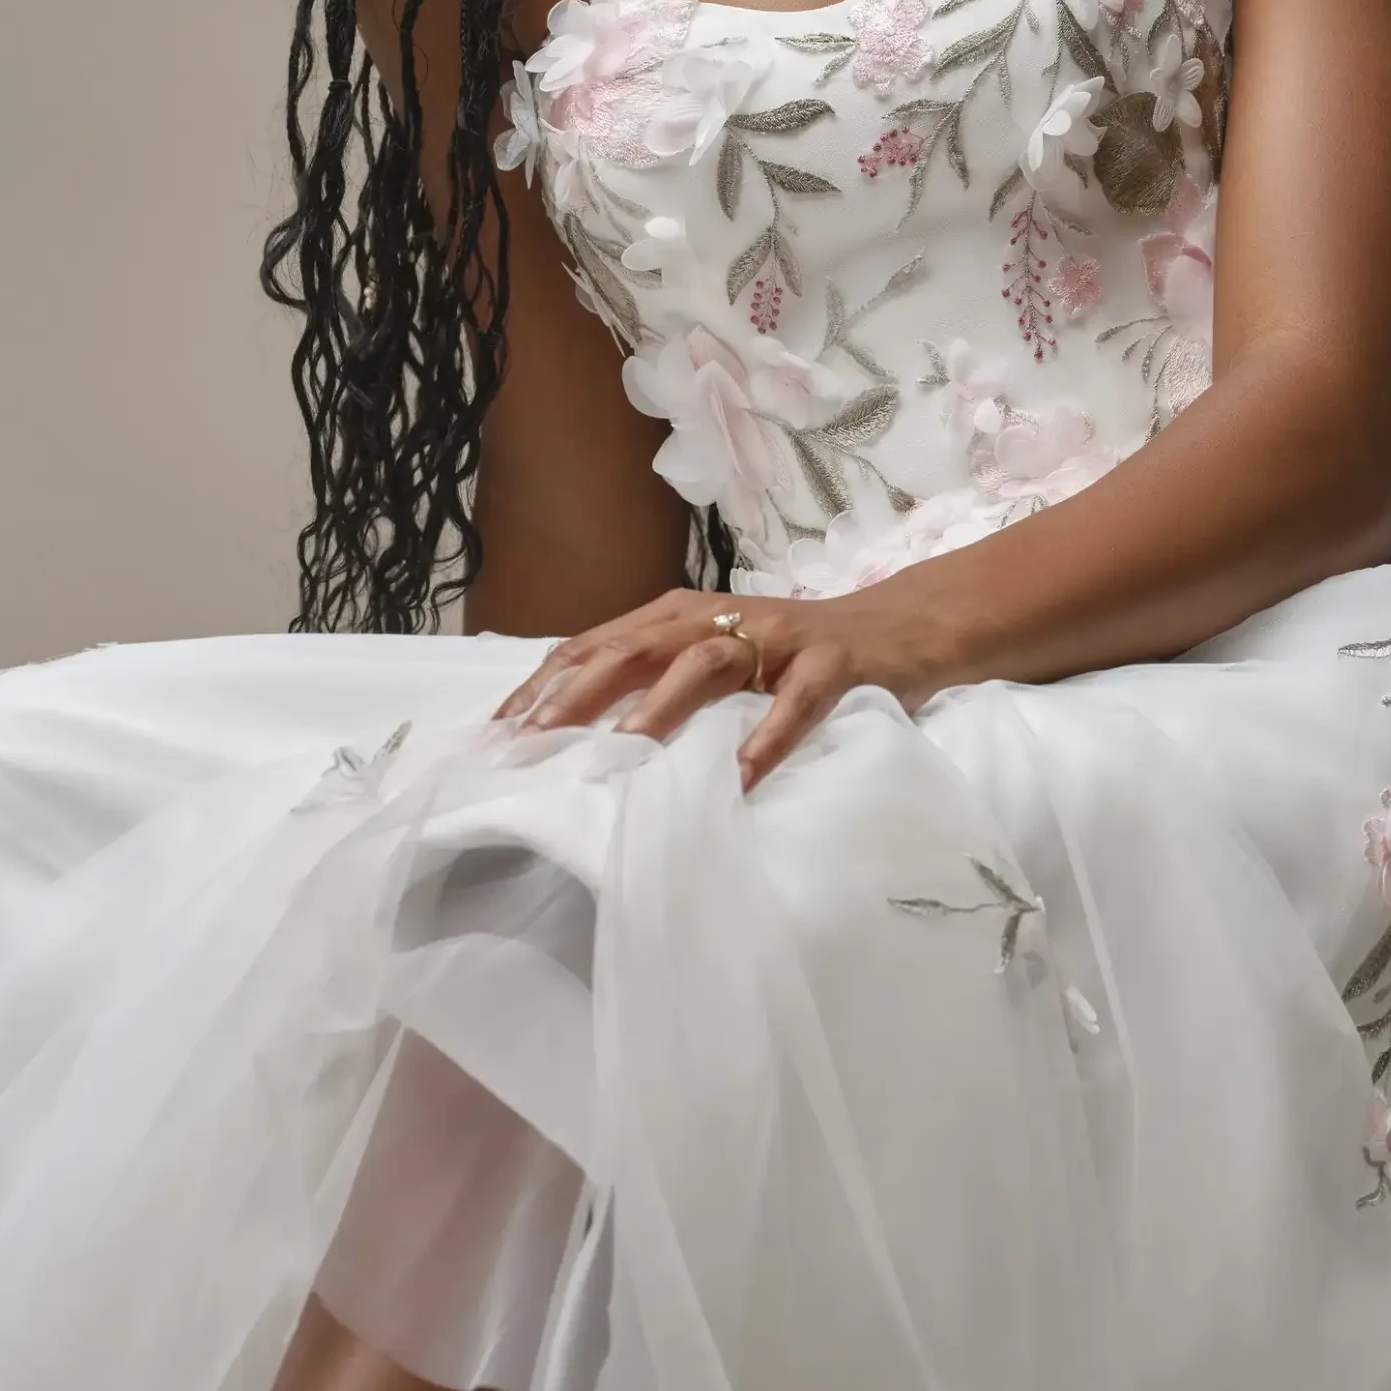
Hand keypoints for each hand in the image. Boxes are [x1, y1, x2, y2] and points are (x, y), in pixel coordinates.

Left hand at [491, 585, 959, 789]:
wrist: (896, 627)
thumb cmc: (789, 656)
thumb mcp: (712, 659)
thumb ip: (652, 682)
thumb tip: (568, 733)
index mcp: (679, 617)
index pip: (596, 646)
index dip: (543, 685)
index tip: (494, 733)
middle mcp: (719, 618)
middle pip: (636, 647)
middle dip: (579, 692)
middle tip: (532, 740)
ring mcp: (778, 638)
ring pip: (708, 663)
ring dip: (662, 705)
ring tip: (624, 748)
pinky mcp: (832, 662)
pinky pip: (799, 700)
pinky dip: (770, 734)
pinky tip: (744, 773)